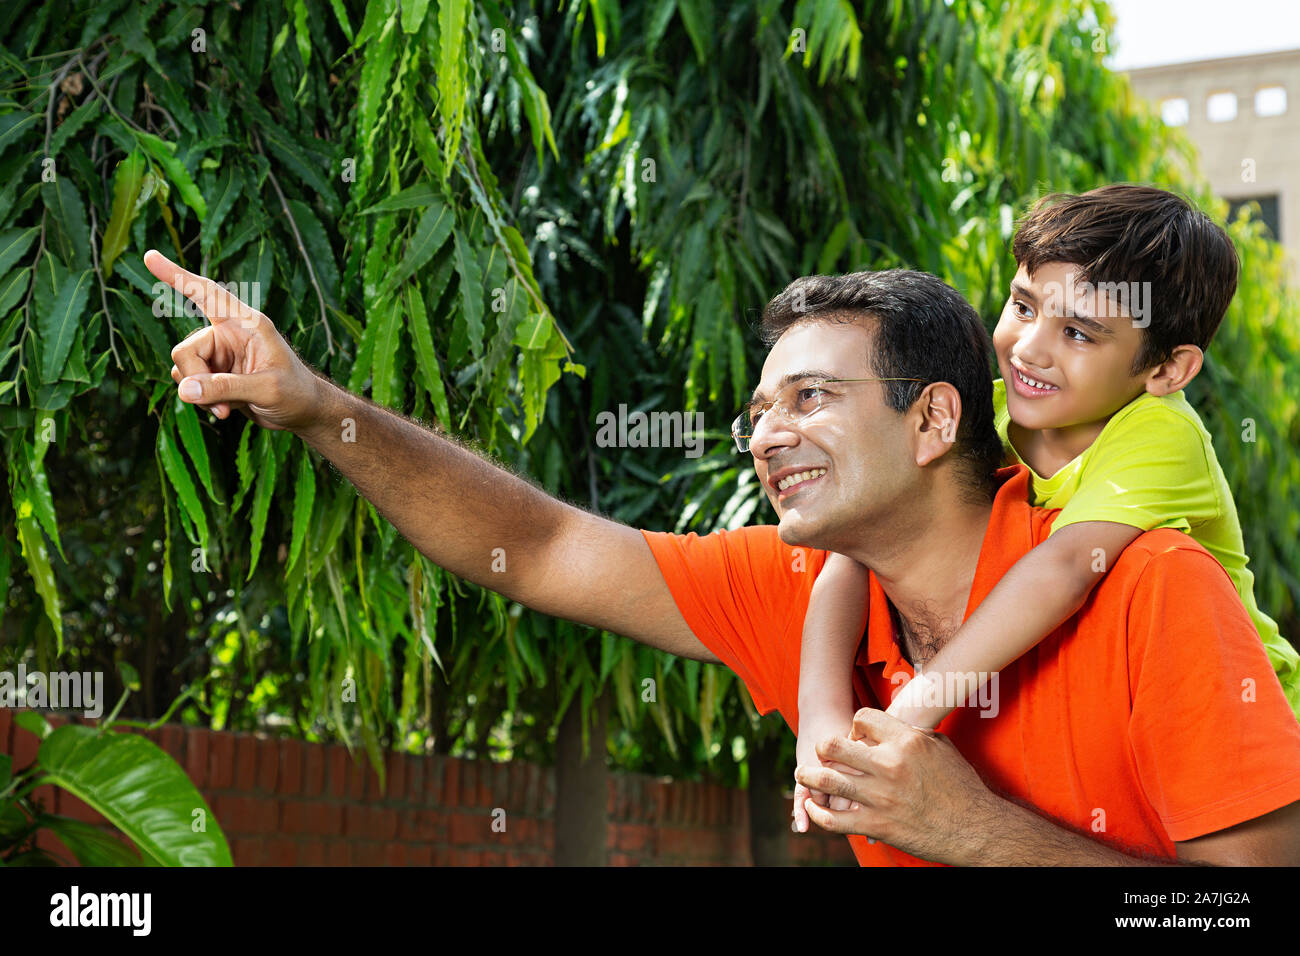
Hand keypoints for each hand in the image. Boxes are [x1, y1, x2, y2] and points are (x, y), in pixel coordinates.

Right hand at [145, 250, 321, 431]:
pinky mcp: (215, 374)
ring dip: (200, 394)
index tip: (149, 256)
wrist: (303, 413)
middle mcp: (229, 334)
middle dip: (195, 380)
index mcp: (247, 323)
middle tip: (218, 403)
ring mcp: (220, 354)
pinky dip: (202, 400)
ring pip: (183, 369)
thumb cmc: (295, 393)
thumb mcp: (266, 389)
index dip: (177, 276)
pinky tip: (226, 410)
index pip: (207, 294)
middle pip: (185, 350)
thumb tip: (184, 389)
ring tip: (228, 408)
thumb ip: (226, 387)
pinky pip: (190, 385)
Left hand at [793, 707, 1003, 864]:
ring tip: (804, 773)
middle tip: (821, 753)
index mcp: (906, 740)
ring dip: (809, 775)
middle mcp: (890, 765)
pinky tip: (813, 807)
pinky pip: (835, 819)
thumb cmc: (962, 786)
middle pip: (834, 744)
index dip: (853, 726)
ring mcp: (881, 796)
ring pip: (828, 779)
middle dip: (822, 747)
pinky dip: (817, 812)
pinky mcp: (877, 825)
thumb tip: (894, 723)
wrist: (976, 828)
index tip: (855, 738)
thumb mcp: (941, 748)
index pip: (861, 718)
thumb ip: (912, 734)